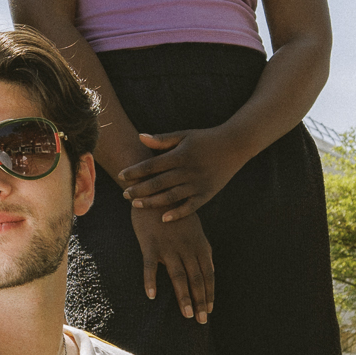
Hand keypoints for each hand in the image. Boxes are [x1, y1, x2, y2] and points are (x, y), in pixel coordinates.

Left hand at [118, 128, 243, 221]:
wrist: (235, 145)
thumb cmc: (205, 139)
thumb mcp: (184, 135)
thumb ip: (162, 139)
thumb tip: (140, 137)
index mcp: (180, 155)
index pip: (152, 165)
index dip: (135, 171)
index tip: (121, 176)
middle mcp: (188, 170)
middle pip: (158, 183)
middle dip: (139, 190)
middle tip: (124, 194)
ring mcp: (198, 184)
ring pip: (170, 197)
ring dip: (152, 202)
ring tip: (135, 205)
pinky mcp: (207, 194)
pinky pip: (190, 207)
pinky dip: (177, 214)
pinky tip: (163, 219)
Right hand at [133, 202, 214, 323]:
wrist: (155, 193)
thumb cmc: (174, 212)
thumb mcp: (194, 229)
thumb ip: (201, 249)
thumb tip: (210, 268)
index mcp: (198, 244)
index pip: (208, 274)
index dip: (209, 293)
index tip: (209, 310)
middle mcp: (186, 247)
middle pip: (196, 278)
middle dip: (200, 301)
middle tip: (201, 320)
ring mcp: (169, 247)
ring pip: (178, 276)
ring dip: (184, 296)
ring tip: (187, 314)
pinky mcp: (150, 244)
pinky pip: (150, 266)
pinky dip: (150, 281)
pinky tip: (151, 295)